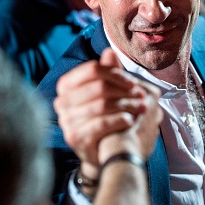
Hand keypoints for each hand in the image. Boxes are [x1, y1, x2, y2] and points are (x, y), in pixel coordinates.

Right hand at [54, 48, 150, 174]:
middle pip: (98, 86)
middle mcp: (62, 101)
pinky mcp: (74, 137)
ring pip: (101, 105)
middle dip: (124, 91)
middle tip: (142, 96)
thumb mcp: (106, 94)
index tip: (133, 83)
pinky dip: (118, 120)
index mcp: (66, 85)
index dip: (115, 73)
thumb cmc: (104, 117)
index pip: (92, 69)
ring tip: (142, 108)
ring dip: (126, 105)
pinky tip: (130, 121)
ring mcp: (66, 120)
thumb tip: (109, 52)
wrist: (100, 152)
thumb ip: (107, 74)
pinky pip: (100, 124)